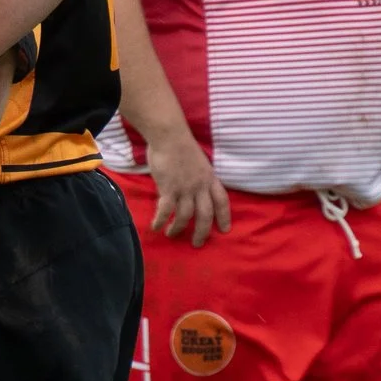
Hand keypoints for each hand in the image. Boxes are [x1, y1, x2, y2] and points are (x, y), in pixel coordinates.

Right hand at [146, 132, 229, 246]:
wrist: (170, 136)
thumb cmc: (181, 144)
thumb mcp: (198, 162)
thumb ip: (197, 176)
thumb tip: (190, 186)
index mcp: (210, 179)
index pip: (222, 201)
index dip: (224, 216)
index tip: (225, 229)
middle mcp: (200, 187)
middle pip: (205, 215)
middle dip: (202, 232)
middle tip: (197, 243)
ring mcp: (185, 189)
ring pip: (186, 216)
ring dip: (179, 228)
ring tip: (172, 235)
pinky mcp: (169, 189)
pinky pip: (166, 210)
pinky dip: (161, 220)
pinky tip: (156, 227)